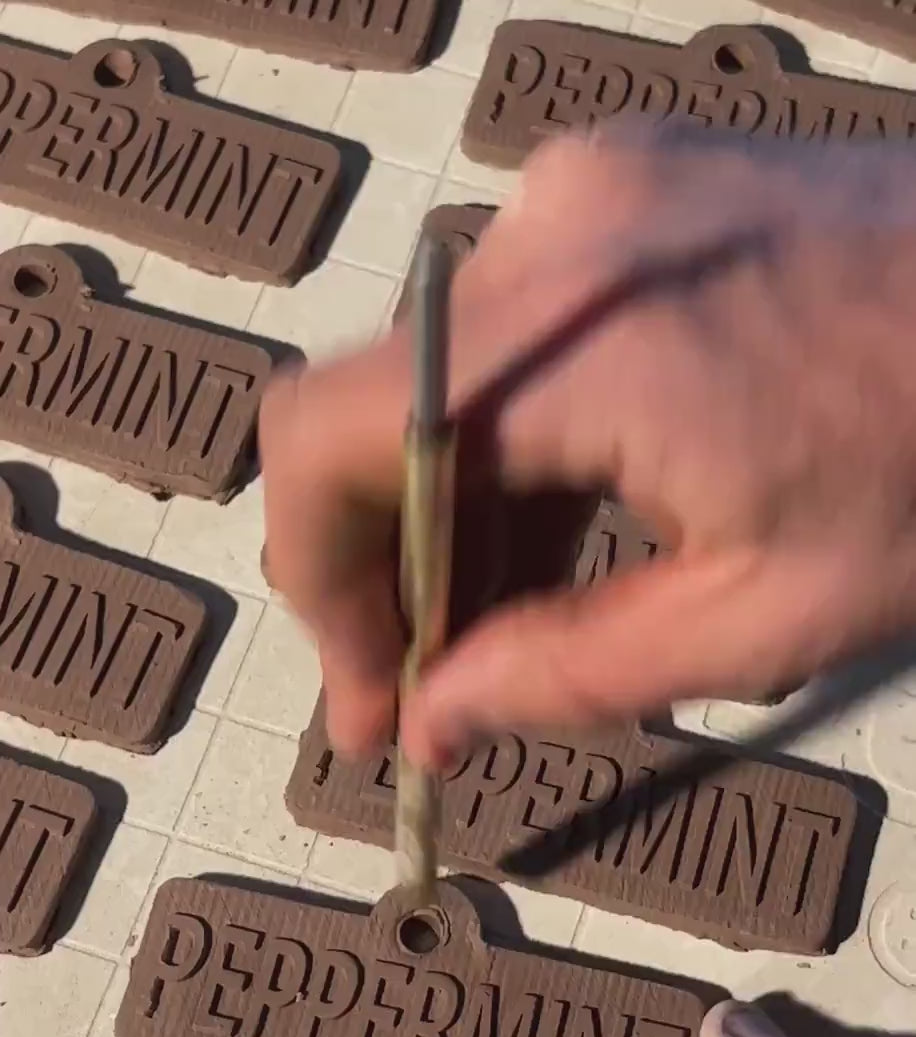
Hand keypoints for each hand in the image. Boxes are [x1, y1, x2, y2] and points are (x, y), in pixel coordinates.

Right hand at [260, 127, 915, 768]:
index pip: (329, 444)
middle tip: (426, 694)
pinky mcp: (624, 193)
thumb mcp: (765, 614)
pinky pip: (508, 338)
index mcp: (573, 341)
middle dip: (383, 572)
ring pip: (438, 380)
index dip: (318, 583)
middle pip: (373, 417)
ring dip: (448, 517)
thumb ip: (569, 673)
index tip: (371, 690)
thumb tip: (432, 721)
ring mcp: (586, 195)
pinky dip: (510, 447)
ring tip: (498, 631)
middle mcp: (549, 233)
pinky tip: (553, 534)